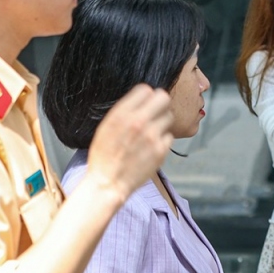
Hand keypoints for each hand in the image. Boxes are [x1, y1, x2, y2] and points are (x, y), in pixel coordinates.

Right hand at [86, 84, 174, 198]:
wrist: (108, 183)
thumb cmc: (104, 156)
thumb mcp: (106, 127)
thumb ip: (124, 111)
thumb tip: (143, 98)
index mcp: (121, 114)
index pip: (145, 89)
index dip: (146, 96)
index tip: (145, 103)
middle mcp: (138, 122)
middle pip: (163, 98)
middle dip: (160, 104)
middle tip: (155, 113)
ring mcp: (152, 136)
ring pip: (169, 116)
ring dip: (162, 122)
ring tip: (152, 132)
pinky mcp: (161, 150)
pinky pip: (169, 136)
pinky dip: (163, 140)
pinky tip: (152, 146)